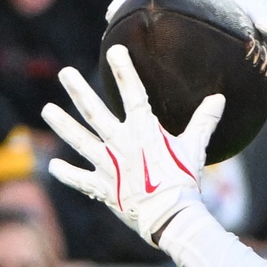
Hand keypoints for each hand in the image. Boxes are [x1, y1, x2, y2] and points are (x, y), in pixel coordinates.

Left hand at [42, 45, 222, 247]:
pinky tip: (52, 166)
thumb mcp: (196, 148)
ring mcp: (107, 165)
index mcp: (143, 130)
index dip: (124, 70)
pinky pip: (79, 178)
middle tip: (65, 73)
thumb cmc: (185, 181)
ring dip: (62, 124)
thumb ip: (204, 121)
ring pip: (80, 140)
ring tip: (47, 110)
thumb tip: (219, 98)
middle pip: (94, 112)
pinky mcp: (102, 187)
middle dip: (79, 90)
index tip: (114, 50)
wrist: (170, 215)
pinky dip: (66, 173)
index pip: (133, 93)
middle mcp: (120, 143)